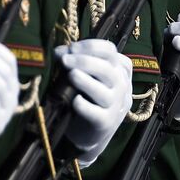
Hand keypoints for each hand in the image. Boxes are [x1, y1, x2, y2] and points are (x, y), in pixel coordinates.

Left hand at [58, 38, 131, 166]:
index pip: (111, 52)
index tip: (71, 48)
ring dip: (87, 82)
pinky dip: (85, 107)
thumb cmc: (88, 98)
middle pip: (108, 70)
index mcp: (119, 70)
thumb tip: (58, 52)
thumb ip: (75, 62)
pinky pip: (97, 114)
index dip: (91, 47)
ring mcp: (116, 106)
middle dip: (85, 61)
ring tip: (71, 75)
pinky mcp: (106, 123)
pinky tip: (75, 101)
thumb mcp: (85, 76)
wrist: (92, 132)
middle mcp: (121, 87)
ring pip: (105, 92)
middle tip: (65, 60)